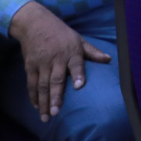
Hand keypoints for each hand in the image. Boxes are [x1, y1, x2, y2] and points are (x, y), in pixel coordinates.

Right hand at [8, 1, 109, 121]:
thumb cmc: (60, 33)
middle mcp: (56, 59)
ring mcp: (42, 63)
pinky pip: (31, 83)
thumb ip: (92, 52)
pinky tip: (36, 106)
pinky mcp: (30, 65)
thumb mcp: (78, 39)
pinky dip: (33, 96)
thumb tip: (109, 59)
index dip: (77, 75)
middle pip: (56, 80)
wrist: (35, 23)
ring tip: (46, 117)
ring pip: (42, 85)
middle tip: (56, 112)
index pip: (76, 64)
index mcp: (71, 52)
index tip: (79, 86)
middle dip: (56, 97)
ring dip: (44, 102)